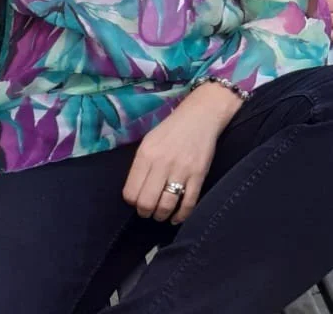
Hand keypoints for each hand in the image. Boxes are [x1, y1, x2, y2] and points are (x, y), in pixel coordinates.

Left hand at [123, 84, 240, 225]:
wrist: (201, 116)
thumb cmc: (172, 129)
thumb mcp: (149, 141)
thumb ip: (141, 165)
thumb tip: (136, 192)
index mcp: (145, 154)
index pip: (131, 192)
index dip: (132, 202)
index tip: (137, 201)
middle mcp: (161, 163)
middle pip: (146, 203)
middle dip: (145, 213)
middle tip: (149, 211)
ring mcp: (181, 170)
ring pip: (166, 206)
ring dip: (161, 216)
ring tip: (162, 214)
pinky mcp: (199, 175)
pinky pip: (188, 204)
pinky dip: (181, 215)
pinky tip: (177, 216)